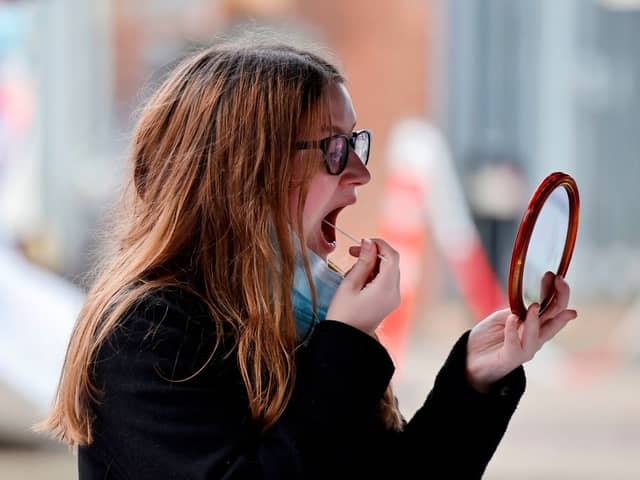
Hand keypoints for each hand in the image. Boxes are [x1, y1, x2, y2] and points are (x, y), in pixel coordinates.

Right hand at [326, 238, 399, 334]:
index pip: (392, 257)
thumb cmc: (342, 314)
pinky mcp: (389, 302)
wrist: (345, 340)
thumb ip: (363, 262)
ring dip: (373, 264)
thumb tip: (369, 242)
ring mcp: (393, 299)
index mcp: (385, 288)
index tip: (363, 242)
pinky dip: (374, 275)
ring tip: (352, 272)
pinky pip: (386, 281)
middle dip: (374, 254)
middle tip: (353, 253)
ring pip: (389, 271)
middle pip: (391, 263)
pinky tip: (359, 280)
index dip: (379, 245)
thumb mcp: (349, 284)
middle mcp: (394, 293)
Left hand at [465, 275, 577, 392]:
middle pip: (555, 320)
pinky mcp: (510, 358)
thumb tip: (530, 302)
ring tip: (534, 305)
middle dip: (560, 299)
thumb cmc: (488, 337)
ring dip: (535, 319)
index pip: (553, 309)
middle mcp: (534, 338)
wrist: (470, 358)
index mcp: (535, 326)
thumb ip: (517, 310)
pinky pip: (515, 346)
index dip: (558, 293)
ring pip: (537, 335)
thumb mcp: (502, 317)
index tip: (557, 277)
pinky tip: (512, 319)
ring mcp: (524, 349)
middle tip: (559, 281)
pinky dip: (513, 331)